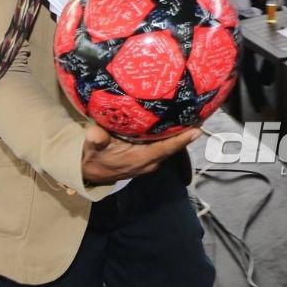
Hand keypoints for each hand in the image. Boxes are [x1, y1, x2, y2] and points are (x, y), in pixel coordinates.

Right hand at [81, 125, 201, 184]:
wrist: (89, 172)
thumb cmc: (93, 157)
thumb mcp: (91, 147)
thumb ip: (95, 139)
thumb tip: (95, 133)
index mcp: (140, 159)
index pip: (165, 149)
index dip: (181, 140)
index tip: (197, 130)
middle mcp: (149, 163)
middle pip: (173, 148)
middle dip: (186, 133)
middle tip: (198, 114)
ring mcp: (150, 163)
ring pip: (170, 148)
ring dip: (180, 135)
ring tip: (191, 116)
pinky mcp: (149, 160)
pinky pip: (165, 148)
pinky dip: (171, 138)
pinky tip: (175, 124)